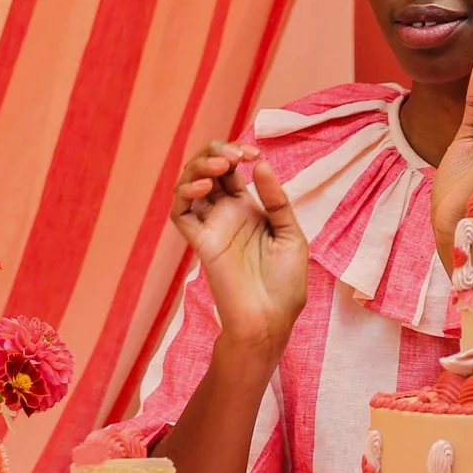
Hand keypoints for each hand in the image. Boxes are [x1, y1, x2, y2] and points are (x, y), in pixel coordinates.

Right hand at [170, 141, 308, 354]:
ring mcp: (211, 227)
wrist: (271, 320)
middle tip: (235, 155)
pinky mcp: (200, 242)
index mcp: (247, 209)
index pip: (231, 169)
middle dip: (216, 152)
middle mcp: (225, 214)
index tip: (254, 153)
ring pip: (189, 185)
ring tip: (220, 165)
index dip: (236, 153)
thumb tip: (261, 165)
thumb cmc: (285, 284)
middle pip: (206, 170)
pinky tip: (203, 187)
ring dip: (199, 167)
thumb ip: (277, 201)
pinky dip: (184, 194)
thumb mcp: (291, 235)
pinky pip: (181, 213)